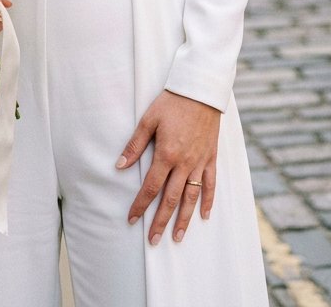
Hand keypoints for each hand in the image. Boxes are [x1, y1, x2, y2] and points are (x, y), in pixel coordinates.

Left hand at [117, 91, 219, 244]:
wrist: (200, 91)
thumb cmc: (172, 102)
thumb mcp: (148, 119)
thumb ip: (135, 145)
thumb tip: (119, 166)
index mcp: (166, 154)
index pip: (150, 187)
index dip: (140, 205)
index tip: (131, 219)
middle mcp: (184, 163)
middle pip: (171, 199)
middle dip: (161, 221)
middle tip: (154, 240)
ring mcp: (199, 162)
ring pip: (191, 198)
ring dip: (184, 219)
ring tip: (178, 237)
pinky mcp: (211, 158)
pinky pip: (210, 184)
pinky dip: (208, 201)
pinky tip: (204, 215)